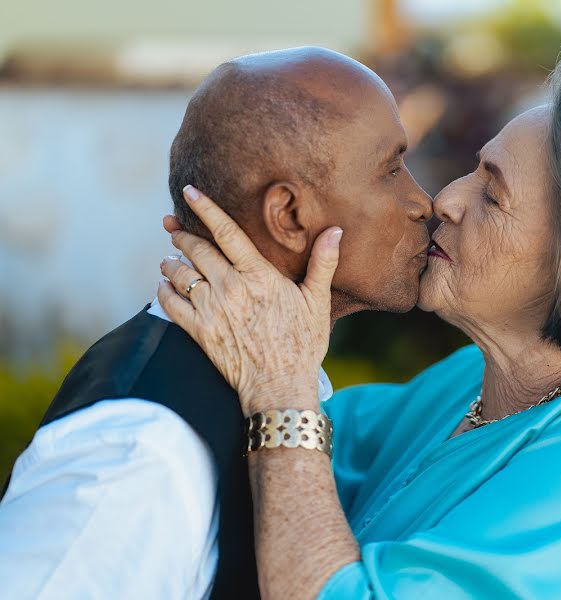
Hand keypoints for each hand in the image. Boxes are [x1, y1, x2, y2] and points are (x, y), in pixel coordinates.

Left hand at [158, 185, 341, 414]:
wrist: (279, 386)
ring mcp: (211, 309)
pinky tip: (165, 285)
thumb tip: (335, 231)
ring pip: (179, 274)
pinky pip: (170, 304)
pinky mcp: (198, 331)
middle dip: (181, 234)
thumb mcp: (317, 301)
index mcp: (258, 275)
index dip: (206, 209)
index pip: (226, 232)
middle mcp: (230, 287)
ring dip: (171, 262)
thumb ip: (322, 263)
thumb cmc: (302, 344)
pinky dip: (164, 291)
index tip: (189, 192)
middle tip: (171, 225)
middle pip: (196, 250)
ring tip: (170, 257)